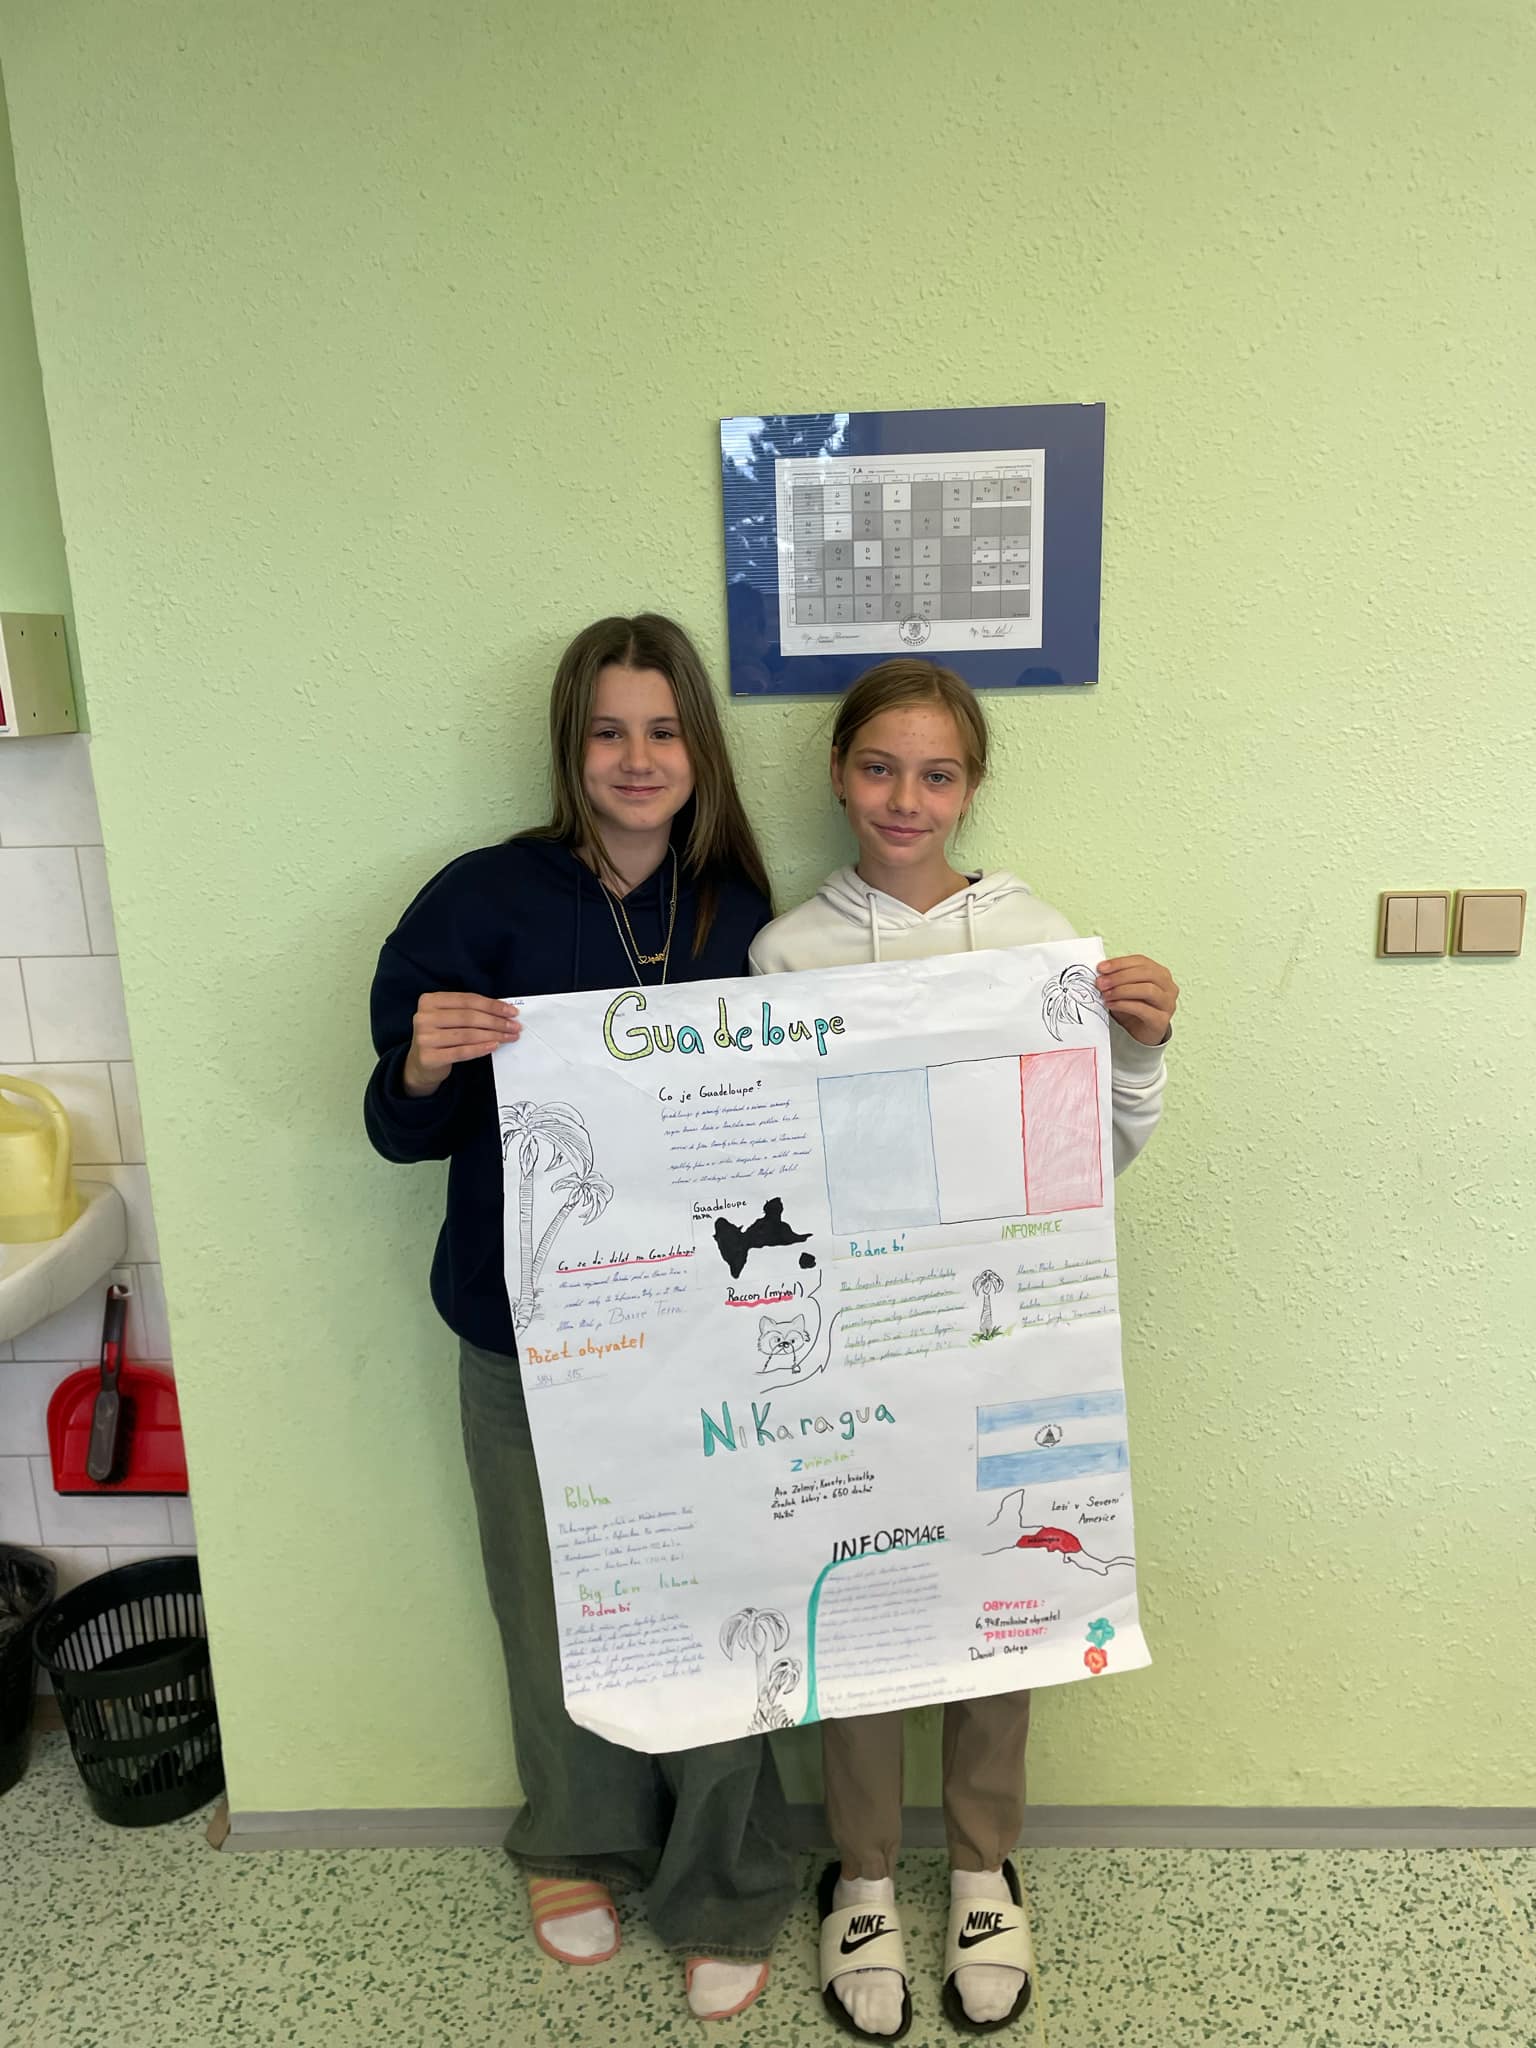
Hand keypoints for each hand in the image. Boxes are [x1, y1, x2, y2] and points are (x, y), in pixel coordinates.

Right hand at [402, 992, 519, 1096]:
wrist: (422, 1064)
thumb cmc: (442, 1036)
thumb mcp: (450, 1018)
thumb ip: (470, 1011)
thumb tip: (505, 1011)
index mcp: (429, 1001)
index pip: (467, 1000)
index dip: (492, 1005)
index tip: (512, 1012)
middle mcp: (423, 1017)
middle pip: (469, 1017)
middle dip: (496, 1021)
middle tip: (515, 1026)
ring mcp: (424, 1038)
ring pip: (467, 1035)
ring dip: (493, 1035)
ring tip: (509, 1037)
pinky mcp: (428, 1057)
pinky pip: (461, 1052)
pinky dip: (480, 1049)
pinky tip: (494, 1046)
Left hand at [1096, 956, 1177, 1046]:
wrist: (1140, 1033)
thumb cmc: (1133, 1009)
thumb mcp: (1125, 989)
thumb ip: (1116, 978)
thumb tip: (1101, 972)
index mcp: (1160, 973)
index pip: (1141, 961)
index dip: (1120, 963)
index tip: (1101, 968)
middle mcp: (1168, 986)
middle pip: (1146, 974)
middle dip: (1120, 976)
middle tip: (1101, 982)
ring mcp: (1167, 1004)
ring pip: (1148, 990)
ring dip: (1122, 990)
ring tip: (1105, 994)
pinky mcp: (1161, 1020)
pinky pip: (1143, 1009)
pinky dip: (1124, 1005)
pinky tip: (1111, 1004)